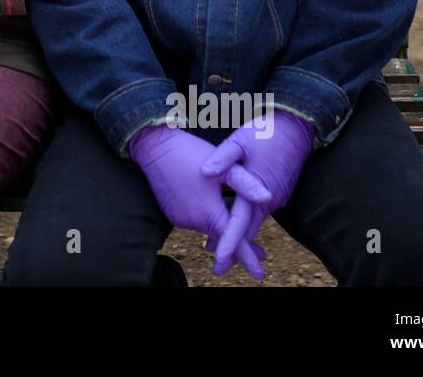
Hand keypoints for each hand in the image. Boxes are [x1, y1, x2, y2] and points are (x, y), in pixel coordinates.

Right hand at [130, 123, 270, 279]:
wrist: (155, 147)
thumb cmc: (191, 153)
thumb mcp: (224, 167)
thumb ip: (246, 184)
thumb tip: (267, 198)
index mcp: (210, 212)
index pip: (234, 243)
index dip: (248, 258)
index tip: (259, 274)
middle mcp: (194, 221)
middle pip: (221, 237)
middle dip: (239, 245)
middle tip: (260, 251)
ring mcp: (182, 218)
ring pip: (208, 229)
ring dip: (221, 229)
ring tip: (235, 223)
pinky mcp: (172, 213)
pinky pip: (195, 221)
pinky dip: (206, 219)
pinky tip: (211, 207)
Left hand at [200, 110, 315, 274]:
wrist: (296, 125)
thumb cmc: (265, 131)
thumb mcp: (239, 140)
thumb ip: (222, 158)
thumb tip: (204, 173)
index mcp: (258, 189)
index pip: (240, 222)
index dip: (229, 242)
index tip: (218, 259)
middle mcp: (270, 199)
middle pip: (248, 229)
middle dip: (234, 249)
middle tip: (217, 268)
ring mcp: (276, 197)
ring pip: (254, 221)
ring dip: (239, 235)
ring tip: (218, 249)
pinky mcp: (278, 191)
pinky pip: (260, 211)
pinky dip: (246, 221)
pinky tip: (236, 224)